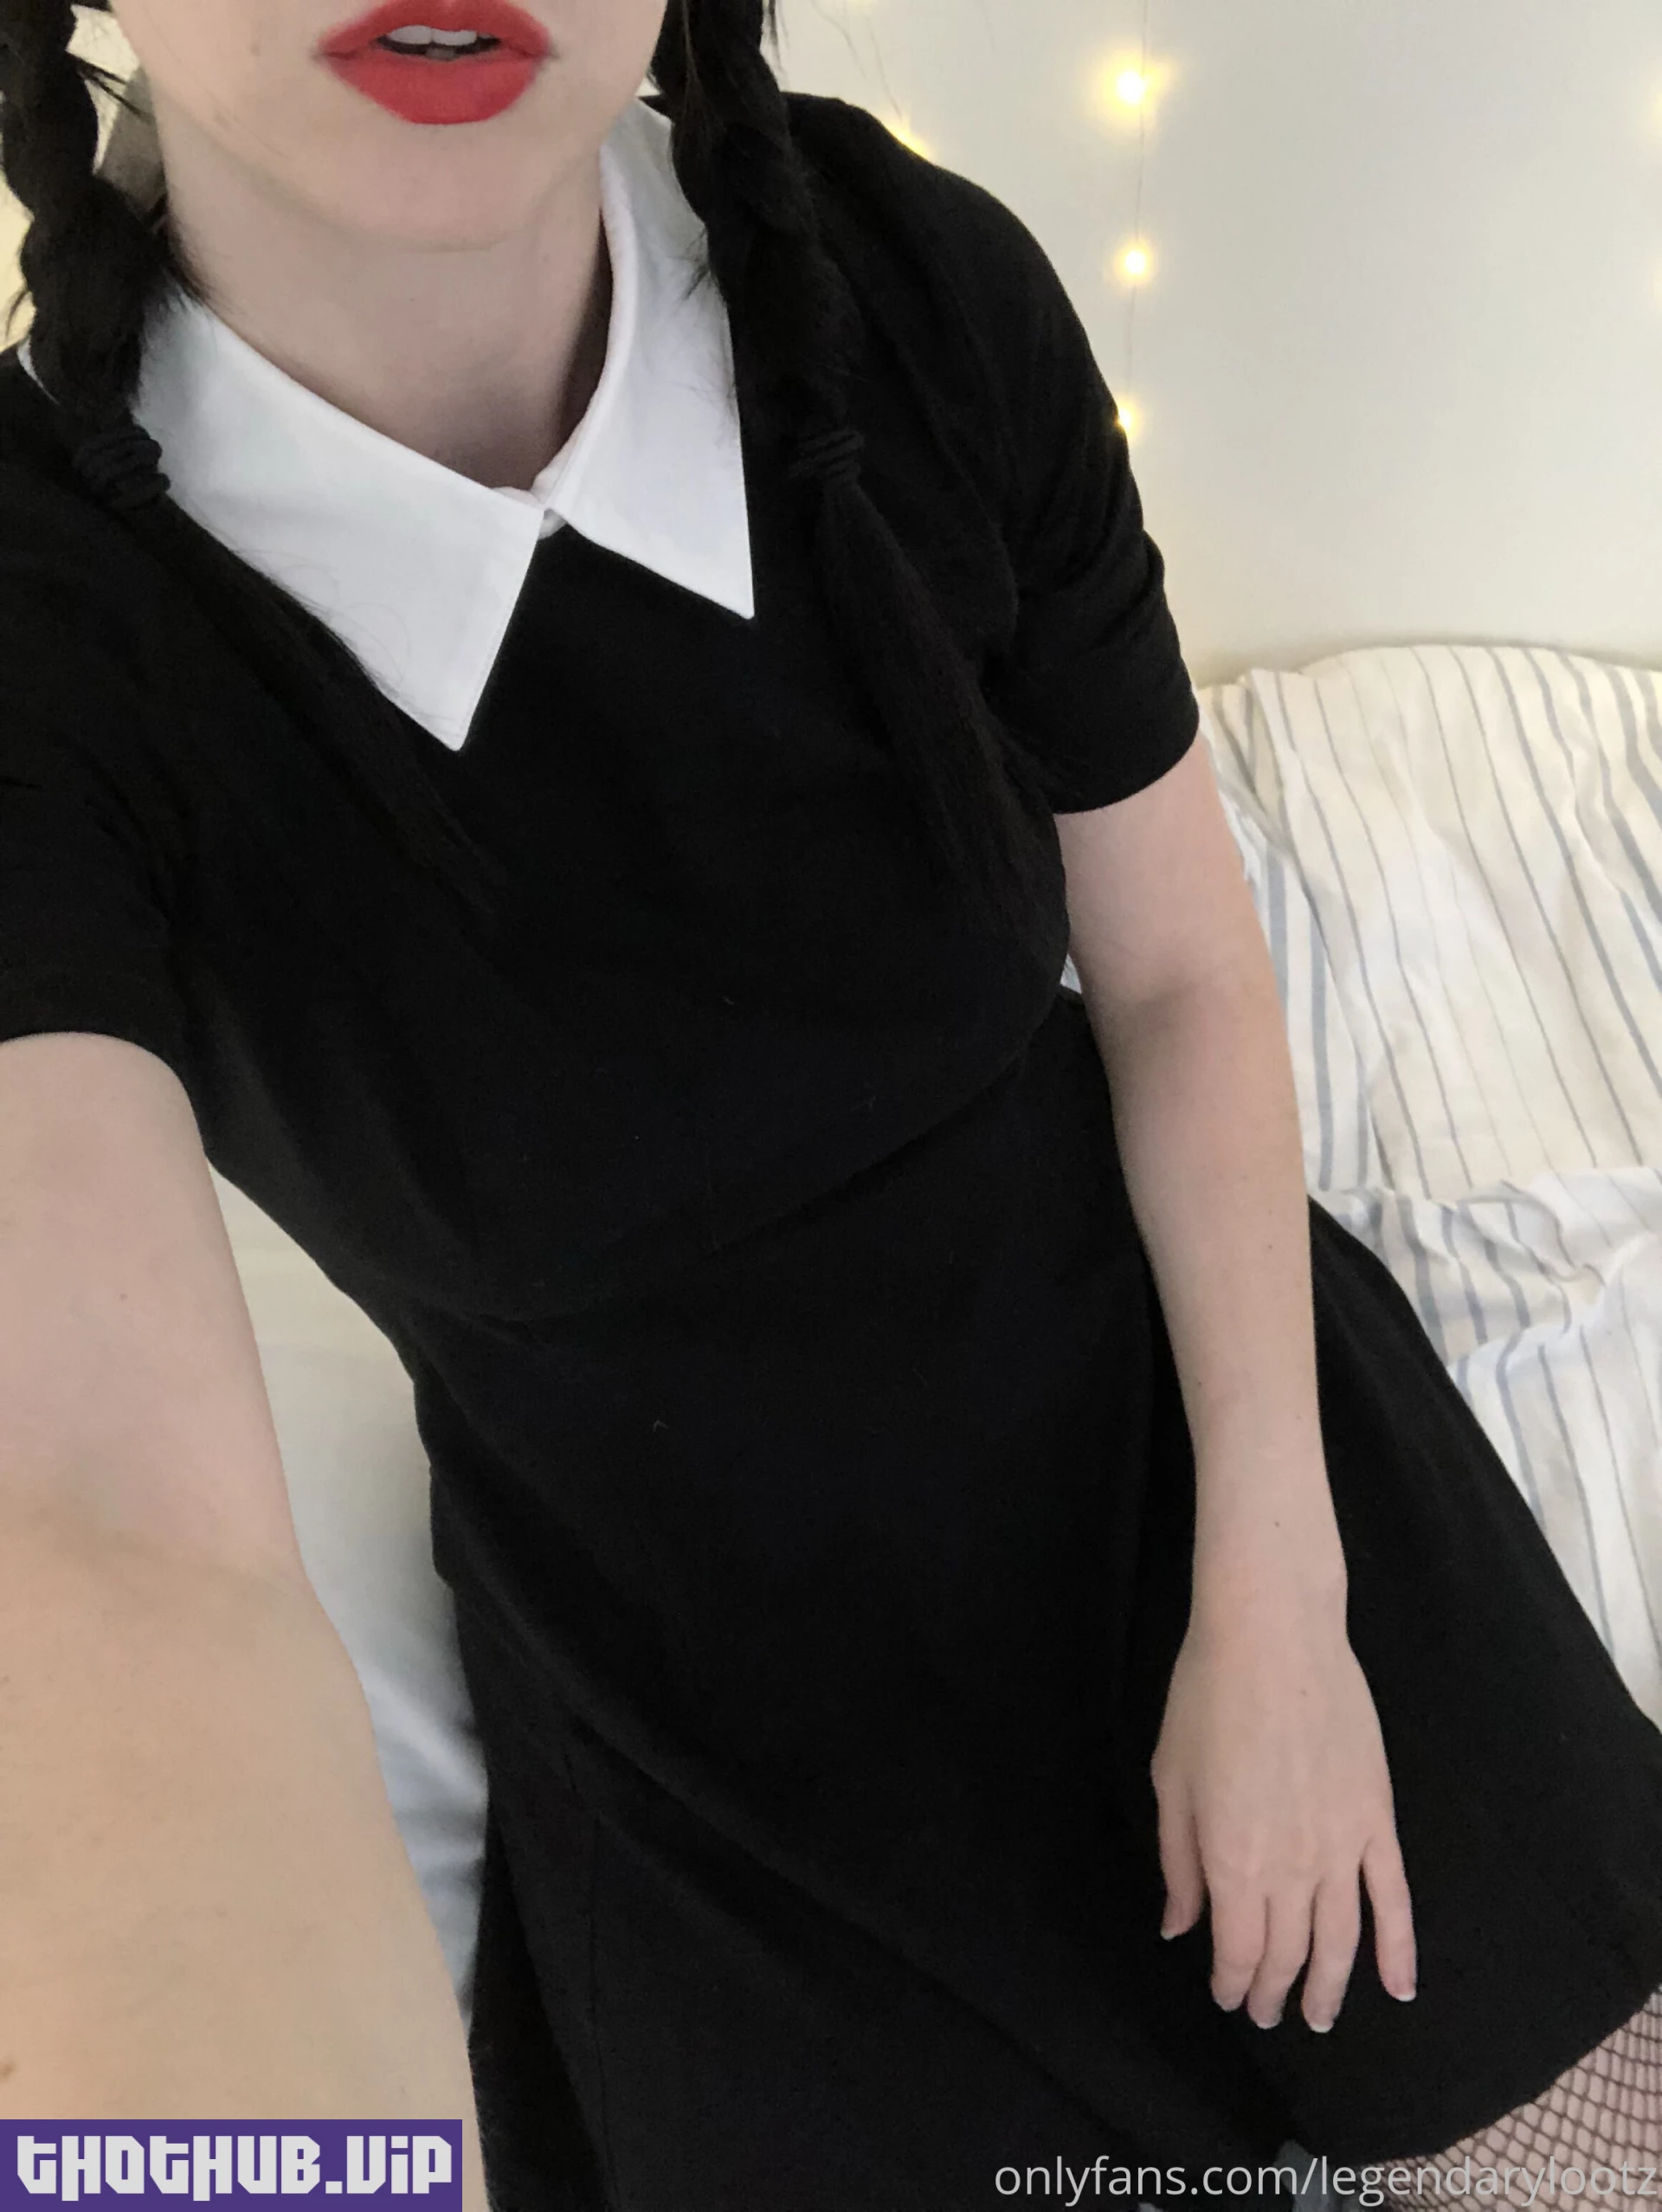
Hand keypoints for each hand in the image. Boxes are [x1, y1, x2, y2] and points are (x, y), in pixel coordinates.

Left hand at [1150, 1579, 1417, 2032]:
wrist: (1274, 1637)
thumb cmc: (1206, 1698)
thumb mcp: (1171, 1779)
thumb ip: (1179, 1862)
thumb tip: (1179, 1928)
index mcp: (1233, 1862)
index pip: (1237, 1950)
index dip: (1232, 1982)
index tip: (1228, 1996)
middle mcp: (1292, 1869)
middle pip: (1288, 1952)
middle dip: (1273, 1990)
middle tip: (1267, 2014)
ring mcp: (1342, 1848)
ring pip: (1342, 1940)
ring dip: (1332, 1986)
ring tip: (1321, 2017)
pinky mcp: (1377, 1820)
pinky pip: (1395, 1899)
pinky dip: (1399, 1949)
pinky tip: (1399, 1987)